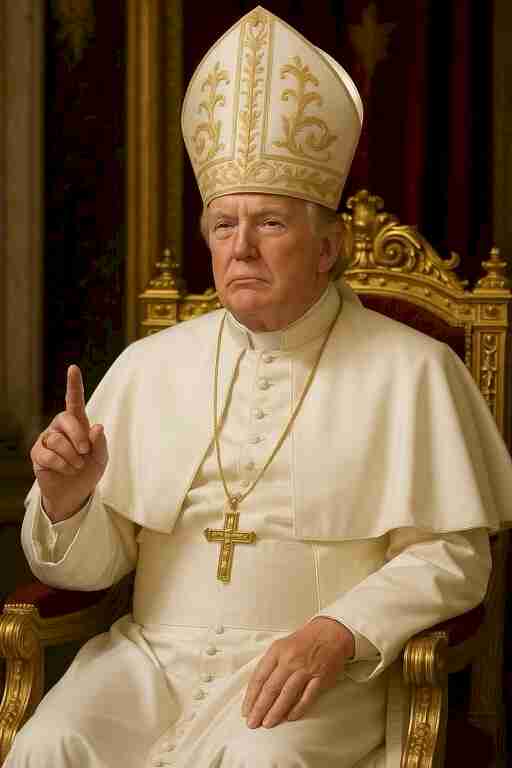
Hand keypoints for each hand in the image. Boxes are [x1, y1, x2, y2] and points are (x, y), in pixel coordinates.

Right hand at [30, 365, 107, 521]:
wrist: (76, 493)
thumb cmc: (89, 470)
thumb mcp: (101, 458)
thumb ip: (100, 443)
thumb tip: (97, 427)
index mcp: (78, 423)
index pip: (74, 400)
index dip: (73, 385)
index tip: (73, 368)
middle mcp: (60, 428)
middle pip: (66, 418)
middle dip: (78, 435)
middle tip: (86, 451)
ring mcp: (47, 440)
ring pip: (57, 439)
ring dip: (72, 455)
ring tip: (77, 465)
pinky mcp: (37, 454)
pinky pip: (48, 455)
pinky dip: (62, 464)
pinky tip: (67, 470)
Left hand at [242, 617, 353, 728]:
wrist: (330, 632)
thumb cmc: (303, 641)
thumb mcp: (281, 645)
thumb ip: (269, 664)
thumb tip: (257, 689)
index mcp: (277, 651)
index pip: (259, 677)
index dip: (251, 696)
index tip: (246, 710)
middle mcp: (289, 660)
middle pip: (271, 688)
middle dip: (260, 708)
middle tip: (252, 723)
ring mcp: (305, 669)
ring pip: (287, 695)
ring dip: (275, 712)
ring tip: (267, 724)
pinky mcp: (320, 678)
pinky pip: (307, 697)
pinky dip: (297, 709)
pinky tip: (289, 718)